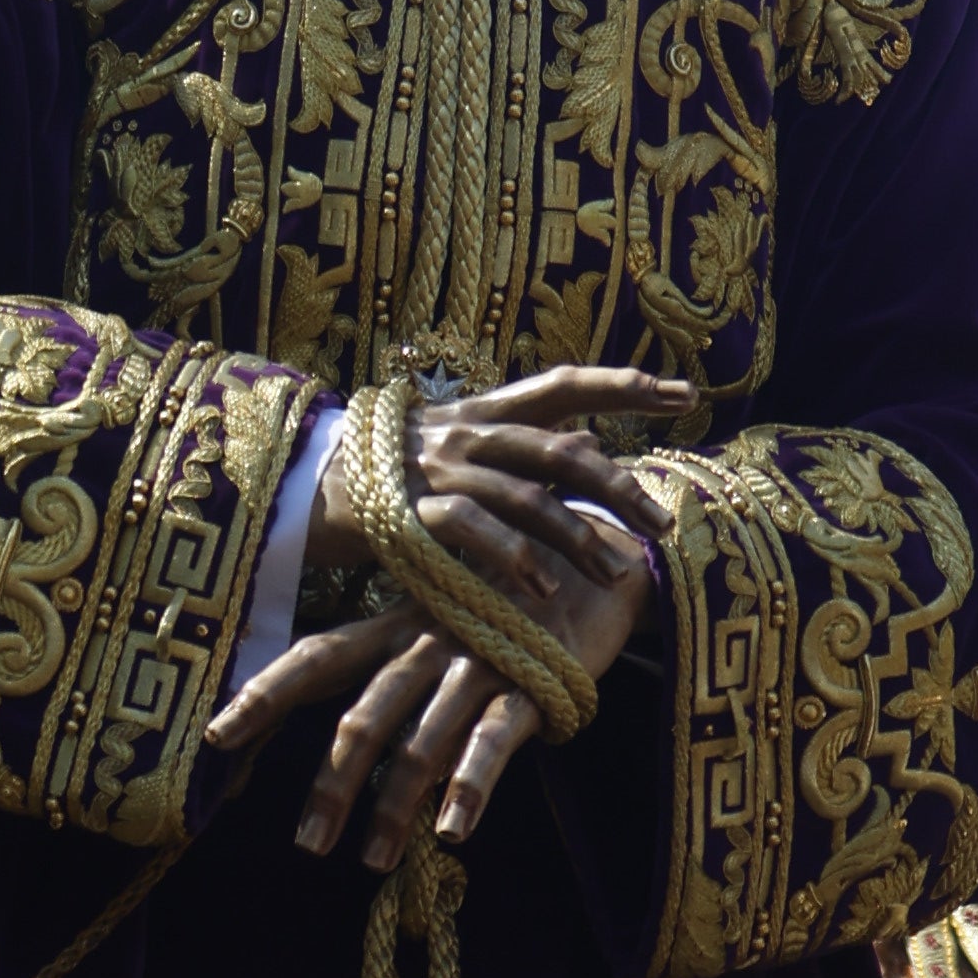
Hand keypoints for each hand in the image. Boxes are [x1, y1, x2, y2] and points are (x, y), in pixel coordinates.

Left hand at [212, 478, 656, 864]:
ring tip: (372, 862)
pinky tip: (453, 831)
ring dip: (393, 806)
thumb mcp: (436, 624)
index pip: (315, 658)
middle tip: (306, 844)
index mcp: (394, 627)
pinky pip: (493, 740)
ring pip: (420, 739)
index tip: (214, 738)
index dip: (264, 695)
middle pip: (361, 715)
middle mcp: (425, 643)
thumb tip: (337, 744)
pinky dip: (471, 785)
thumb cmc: (504, 604)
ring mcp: (476, 663)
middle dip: (330, 783)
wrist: (597, 563)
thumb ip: (388, 674)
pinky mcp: (531, 684)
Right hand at [304, 361, 683, 611]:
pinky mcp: (409, 510)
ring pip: (526, 496)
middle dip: (618, 487)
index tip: (685, 394)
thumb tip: (591, 437)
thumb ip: (523, 444)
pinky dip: (511, 560)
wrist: (292, 485)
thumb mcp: (457, 448)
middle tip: (663, 525)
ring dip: (576, 538)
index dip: (624, 386)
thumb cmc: (385, 473)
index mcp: (482, 411)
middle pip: (560, 450)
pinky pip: (473, 531)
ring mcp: (439, 469)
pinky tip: (542, 592)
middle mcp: (467, 431)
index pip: (563, 385)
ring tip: (616, 574)